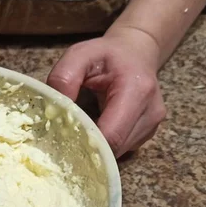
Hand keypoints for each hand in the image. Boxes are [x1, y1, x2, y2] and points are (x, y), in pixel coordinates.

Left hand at [47, 26, 166, 157]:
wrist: (136, 53)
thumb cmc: (106, 54)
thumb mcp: (79, 54)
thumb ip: (64, 77)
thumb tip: (54, 111)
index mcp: (136, 90)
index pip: (112, 135)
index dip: (87, 145)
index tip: (64, 142)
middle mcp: (150, 111)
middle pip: (115, 148)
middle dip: (89, 148)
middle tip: (67, 136)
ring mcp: (151, 125)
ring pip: (118, 153)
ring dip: (97, 147)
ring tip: (83, 128)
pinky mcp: (148, 134)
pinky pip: (122, 149)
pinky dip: (105, 145)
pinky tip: (96, 128)